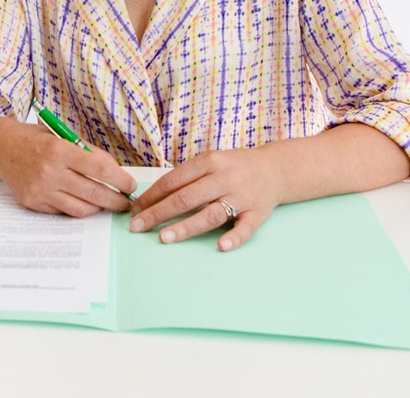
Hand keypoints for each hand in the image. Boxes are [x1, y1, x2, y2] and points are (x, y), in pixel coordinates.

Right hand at [0, 118, 136, 216]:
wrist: (1, 147)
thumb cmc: (36, 139)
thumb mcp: (62, 136)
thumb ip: (88, 153)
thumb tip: (115, 172)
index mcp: (60, 150)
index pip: (100, 170)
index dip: (121, 180)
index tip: (130, 185)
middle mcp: (49, 172)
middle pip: (94, 193)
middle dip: (116, 200)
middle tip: (126, 202)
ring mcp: (40, 190)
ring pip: (81, 208)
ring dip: (99, 208)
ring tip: (107, 202)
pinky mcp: (33, 203)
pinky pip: (64, 211)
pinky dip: (78, 208)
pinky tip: (83, 201)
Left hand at [130, 147, 286, 250]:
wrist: (275, 168)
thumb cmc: (233, 167)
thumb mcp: (210, 162)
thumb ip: (186, 177)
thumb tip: (153, 198)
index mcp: (208, 162)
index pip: (173, 181)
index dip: (151, 196)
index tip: (134, 210)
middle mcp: (223, 178)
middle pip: (186, 197)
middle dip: (158, 213)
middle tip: (137, 226)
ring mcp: (241, 196)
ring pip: (210, 213)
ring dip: (186, 226)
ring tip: (164, 237)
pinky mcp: (257, 213)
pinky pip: (246, 227)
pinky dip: (234, 237)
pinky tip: (221, 246)